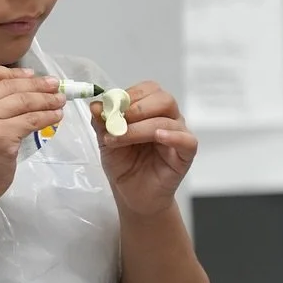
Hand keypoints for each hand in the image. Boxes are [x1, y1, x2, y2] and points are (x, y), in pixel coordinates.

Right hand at [0, 64, 65, 204]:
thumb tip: (18, 85)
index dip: (11, 71)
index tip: (30, 75)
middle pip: (9, 85)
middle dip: (37, 84)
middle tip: (54, 85)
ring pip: (24, 101)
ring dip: (46, 99)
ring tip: (59, 100)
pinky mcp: (3, 136)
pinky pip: (31, 120)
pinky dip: (48, 116)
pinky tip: (56, 116)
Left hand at [91, 81, 196, 216]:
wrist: (131, 193)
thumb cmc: (123, 163)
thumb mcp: (106, 140)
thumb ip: (101, 122)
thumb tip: (95, 105)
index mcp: (150, 110)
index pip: (148, 89)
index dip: (129, 95)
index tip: (109, 106)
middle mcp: (168, 119)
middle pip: (163, 99)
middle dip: (137, 107)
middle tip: (117, 122)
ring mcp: (178, 135)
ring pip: (168, 120)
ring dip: (139, 128)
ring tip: (117, 139)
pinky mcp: (185, 155)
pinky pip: (187, 140)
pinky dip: (173, 136)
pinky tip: (158, 137)